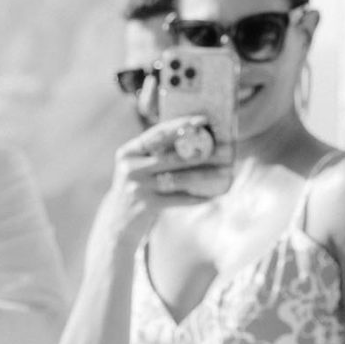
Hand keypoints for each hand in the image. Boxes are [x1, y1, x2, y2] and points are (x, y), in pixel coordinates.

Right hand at [99, 121, 229, 248]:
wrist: (117, 223)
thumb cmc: (137, 187)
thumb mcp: (138, 166)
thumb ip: (156, 152)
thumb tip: (195, 134)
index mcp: (128, 152)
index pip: (158, 133)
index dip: (181, 125)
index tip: (204, 120)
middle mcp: (130, 168)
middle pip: (173, 156)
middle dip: (204, 151)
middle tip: (228, 149)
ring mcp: (137, 189)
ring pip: (179, 179)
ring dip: (207, 175)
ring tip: (226, 172)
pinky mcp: (146, 207)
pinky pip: (178, 199)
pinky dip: (197, 197)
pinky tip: (212, 194)